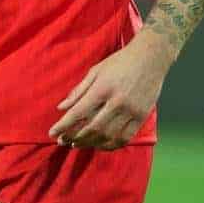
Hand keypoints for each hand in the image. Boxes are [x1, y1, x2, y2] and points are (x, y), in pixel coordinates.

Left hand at [49, 34, 174, 150]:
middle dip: (75, 137)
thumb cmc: (120, 62)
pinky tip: (100, 145)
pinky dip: (110, 145)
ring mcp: (131, 110)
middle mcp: (117, 101)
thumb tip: (61, 107)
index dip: (63, 125)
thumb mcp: (96, 70)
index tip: (52, 133)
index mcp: (103, 87)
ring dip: (91, 143)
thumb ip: (79, 90)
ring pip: (108, 136)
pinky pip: (125, 138)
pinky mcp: (142, 116)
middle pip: (92, 128)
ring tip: (78, 144)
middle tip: (63, 141)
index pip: (79, 112)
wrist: (151, 57)